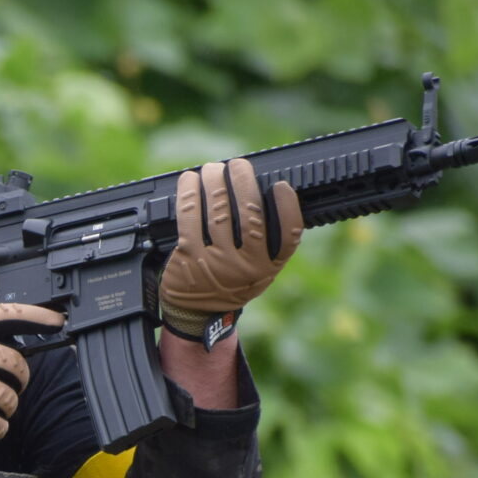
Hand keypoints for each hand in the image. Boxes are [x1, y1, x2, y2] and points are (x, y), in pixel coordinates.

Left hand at [159, 158, 303, 343]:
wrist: (196, 312)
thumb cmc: (228, 282)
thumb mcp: (256, 272)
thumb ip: (264, 244)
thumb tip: (258, 191)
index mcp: (268, 267)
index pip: (288, 236)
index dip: (288, 207)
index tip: (281, 185)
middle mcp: (245, 267)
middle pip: (251, 217)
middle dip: (244, 182)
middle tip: (239, 165)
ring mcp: (217, 262)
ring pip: (218, 212)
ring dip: (214, 182)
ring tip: (213, 168)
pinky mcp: (189, 257)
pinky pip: (189, 217)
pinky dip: (190, 194)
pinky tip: (190, 181)